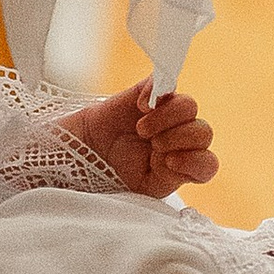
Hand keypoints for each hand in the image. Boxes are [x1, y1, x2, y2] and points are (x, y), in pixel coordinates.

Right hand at [58, 78, 217, 197]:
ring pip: (190, 106)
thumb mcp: (133, 192)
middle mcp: (172, 142)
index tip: (169, 164)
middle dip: (181, 139)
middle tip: (153, 145)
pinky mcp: (142, 95)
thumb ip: (159, 183)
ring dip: (169, 118)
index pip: (207, 164)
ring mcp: (159, 116)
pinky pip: (164, 82)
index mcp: (174, 170)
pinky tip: (142, 106)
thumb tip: (175, 170)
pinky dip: (157, 90)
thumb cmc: (99, 178)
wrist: (66, 159)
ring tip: (143, 128)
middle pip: (204, 132)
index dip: (197, 163)